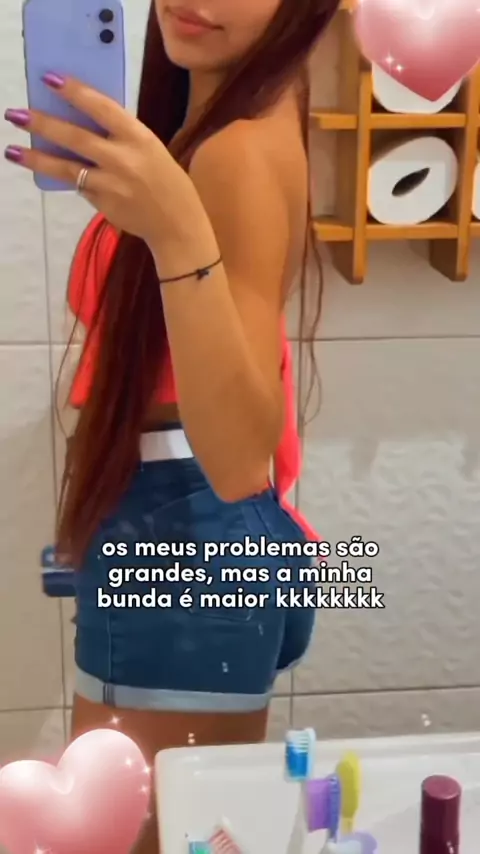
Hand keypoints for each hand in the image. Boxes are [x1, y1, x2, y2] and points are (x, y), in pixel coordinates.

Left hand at [4, 74, 196, 249]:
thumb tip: (85, 120)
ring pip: (66, 168)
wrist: (177, 224)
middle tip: (15, 114)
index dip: (74, 92)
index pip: (102, 108)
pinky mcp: (102, 204)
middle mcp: (123, 159)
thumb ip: (121, 136)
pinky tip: (46, 170)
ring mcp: (111, 184)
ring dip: (36, 158)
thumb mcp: (150, 149)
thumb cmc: (166, 181)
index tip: (50, 79)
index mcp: (139, 137)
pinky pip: (78, 186)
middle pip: (75, 137)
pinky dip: (65, 177)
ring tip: (11, 151)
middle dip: (42, 124)